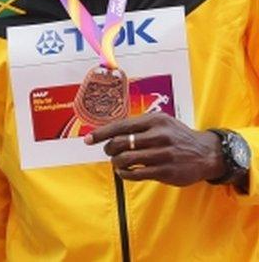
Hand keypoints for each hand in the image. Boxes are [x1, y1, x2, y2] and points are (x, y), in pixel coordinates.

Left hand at [84, 112, 224, 186]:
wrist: (206, 153)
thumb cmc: (176, 136)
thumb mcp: (161, 123)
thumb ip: (137, 126)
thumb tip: (108, 132)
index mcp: (154, 121)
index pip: (120, 126)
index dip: (101, 133)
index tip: (88, 140)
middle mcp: (159, 136)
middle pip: (120, 143)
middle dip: (109, 149)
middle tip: (110, 152)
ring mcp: (163, 154)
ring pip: (126, 159)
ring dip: (116, 162)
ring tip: (117, 162)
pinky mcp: (166, 171)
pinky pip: (136, 174)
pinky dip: (124, 174)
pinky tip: (124, 172)